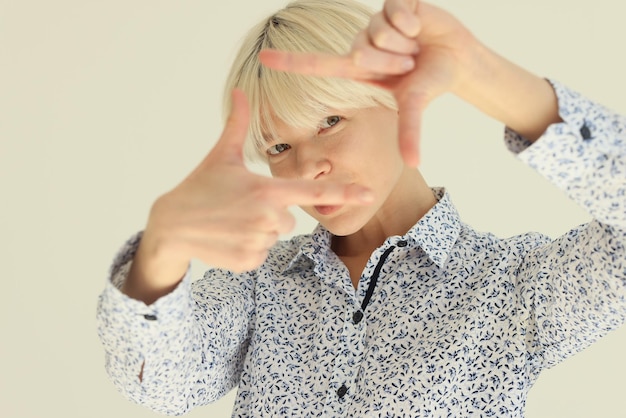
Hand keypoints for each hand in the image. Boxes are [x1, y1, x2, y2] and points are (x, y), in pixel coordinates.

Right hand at [124, 89, 372, 302]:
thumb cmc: (199, 186)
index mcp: (266, 190)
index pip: (312, 190)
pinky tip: (228, 238)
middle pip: (289, 219)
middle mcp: (267, 218)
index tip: (367, 193)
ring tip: (232, 222)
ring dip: (258, 231)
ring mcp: (257, 242)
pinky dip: (248, 248)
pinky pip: (261, 254)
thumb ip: (239, 125)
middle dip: (270, 214)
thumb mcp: (221, 156)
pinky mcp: (249, 262)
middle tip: (240, 207)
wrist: (171, 225)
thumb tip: (240, 90)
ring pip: (274, 237)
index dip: (343, 191)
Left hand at [259, 0, 475, 166]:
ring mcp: (376, 22)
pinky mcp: (394, 2)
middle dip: (390, 60)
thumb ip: (410, 131)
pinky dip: (412, 21)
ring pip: (378, 31)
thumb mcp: (414, 105)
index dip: (292, 62)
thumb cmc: (430, 82)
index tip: (263, 59)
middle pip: (361, 51)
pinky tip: (419, 26)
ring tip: (414, 45)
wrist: (458, 58)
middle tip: (407, 62)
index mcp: (358, 67)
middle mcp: (362, 43)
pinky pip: (395, 10)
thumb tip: (415, 164)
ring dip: (403, 42)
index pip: (319, 64)